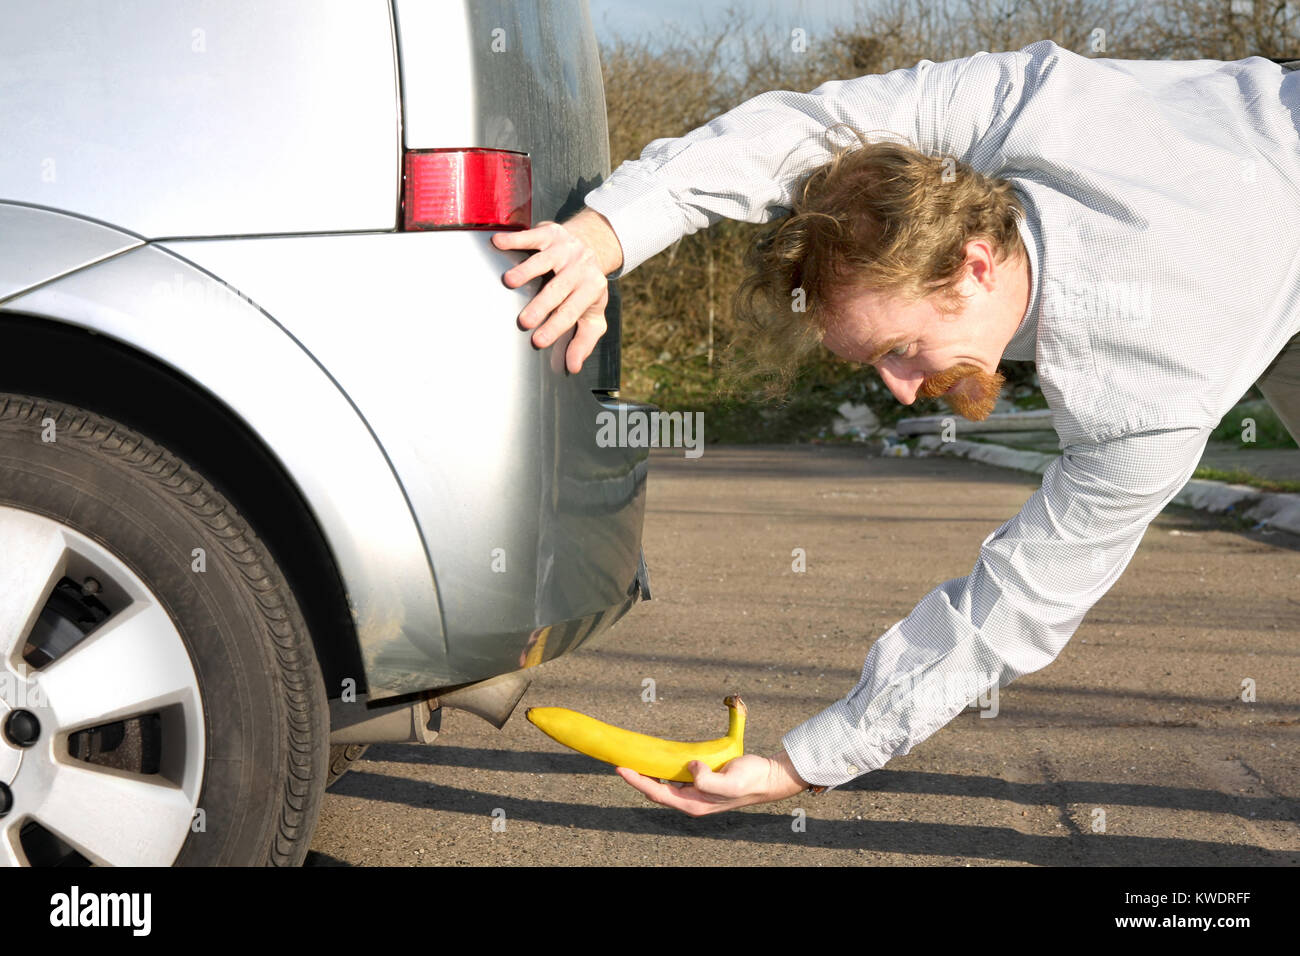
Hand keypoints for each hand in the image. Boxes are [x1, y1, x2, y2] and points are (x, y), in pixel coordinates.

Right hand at [491, 210, 622, 373]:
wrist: (593, 245)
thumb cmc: (587, 287)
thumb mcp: (593, 315)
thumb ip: (584, 341)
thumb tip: (573, 367)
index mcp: (591, 289)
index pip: (571, 312)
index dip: (555, 327)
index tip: (538, 341)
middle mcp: (580, 267)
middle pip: (558, 289)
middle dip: (541, 305)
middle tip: (524, 321)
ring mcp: (565, 248)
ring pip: (544, 261)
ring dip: (526, 270)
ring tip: (509, 282)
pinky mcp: (550, 233)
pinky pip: (531, 235)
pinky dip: (514, 238)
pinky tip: (497, 242)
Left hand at [616, 752, 809, 816]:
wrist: (767, 777)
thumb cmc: (750, 779)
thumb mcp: (730, 782)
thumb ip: (708, 781)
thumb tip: (691, 768)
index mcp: (694, 804)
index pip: (657, 793)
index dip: (637, 781)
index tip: (621, 768)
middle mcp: (691, 801)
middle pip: (655, 790)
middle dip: (636, 777)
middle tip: (620, 760)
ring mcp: (694, 793)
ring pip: (663, 784)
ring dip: (648, 773)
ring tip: (633, 759)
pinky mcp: (699, 782)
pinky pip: (674, 777)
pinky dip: (662, 768)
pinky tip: (657, 759)